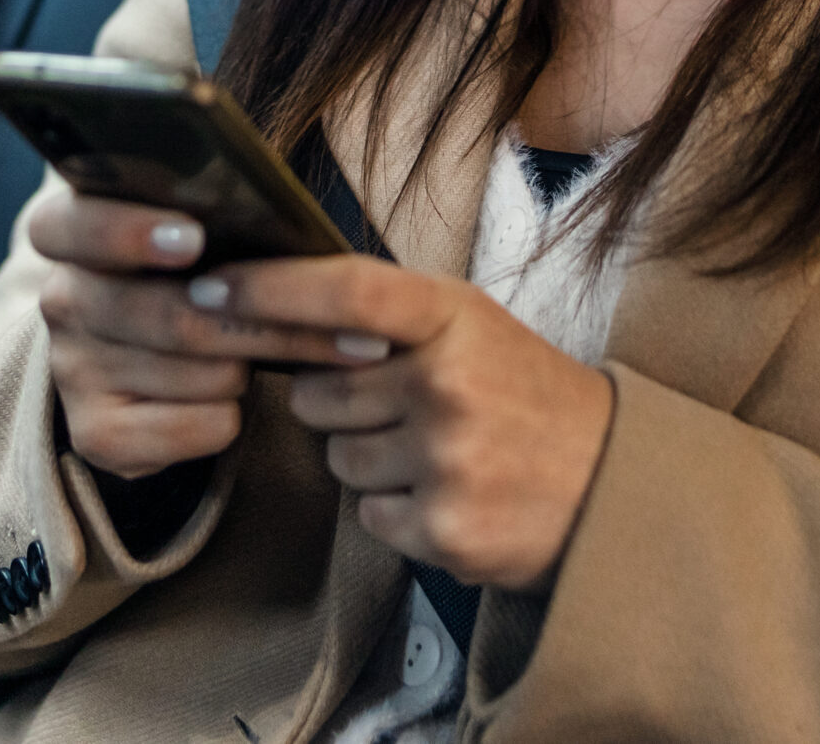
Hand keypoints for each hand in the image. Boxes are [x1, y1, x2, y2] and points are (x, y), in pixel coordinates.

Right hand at [29, 182, 362, 477]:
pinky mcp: (96, 434)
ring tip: (276, 355)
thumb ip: (220, 221)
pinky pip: (199, 427)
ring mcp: (74, 371)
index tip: (194, 238)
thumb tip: (302, 248)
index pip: (72, 225)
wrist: (149, 356)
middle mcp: (61, 301)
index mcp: (68, 230)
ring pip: (200, 374)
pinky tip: (232, 398)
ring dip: (255, 367)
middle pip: (171, 316)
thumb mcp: (199, 232)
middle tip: (357, 332)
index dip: (127, 232)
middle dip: (270, 323)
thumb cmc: (195, 271)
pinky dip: (234, 415)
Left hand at [189, 257, 614, 589]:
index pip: (342, 292)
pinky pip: (369, 516)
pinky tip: (447, 492)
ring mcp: (446, 461)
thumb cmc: (525, 392)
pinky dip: (396, 509)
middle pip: (318, 392)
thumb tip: (272, 303)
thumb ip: (387, 315)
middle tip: (398, 401)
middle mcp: (448, 384)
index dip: (265, 289)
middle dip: (337, 400)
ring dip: (368, 457)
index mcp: (454, 318)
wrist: (611, 480)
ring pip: (338, 459)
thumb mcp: (472, 325)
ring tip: (435, 448)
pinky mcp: (445, 531)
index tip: (208, 289)